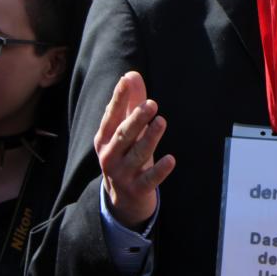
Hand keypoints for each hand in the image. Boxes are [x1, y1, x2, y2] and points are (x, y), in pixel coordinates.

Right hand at [94, 71, 175, 229]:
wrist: (120, 200)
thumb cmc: (125, 155)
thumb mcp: (125, 131)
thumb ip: (129, 103)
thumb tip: (131, 74)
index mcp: (105, 139)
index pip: (111, 116)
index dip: (119, 98)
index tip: (126, 81)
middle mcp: (110, 156)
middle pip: (123, 135)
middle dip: (136, 119)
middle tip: (152, 104)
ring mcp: (122, 174)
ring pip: (137, 155)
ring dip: (149, 138)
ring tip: (161, 121)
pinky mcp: (137, 189)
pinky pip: (149, 180)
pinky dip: (159, 170)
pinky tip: (171, 159)